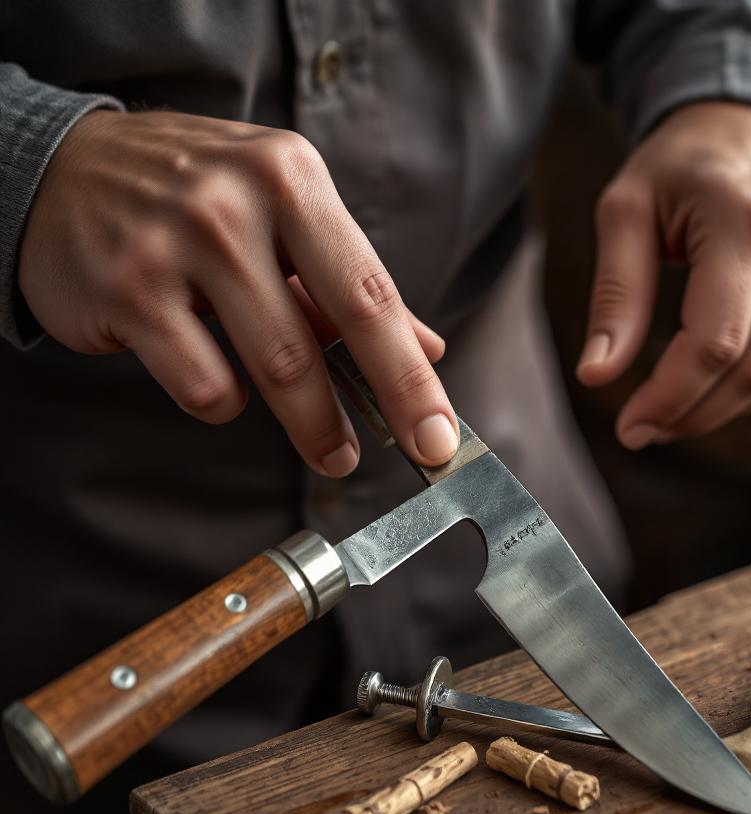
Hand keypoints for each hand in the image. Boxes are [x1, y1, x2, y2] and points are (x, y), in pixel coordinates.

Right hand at [18, 110, 458, 474]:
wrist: (63, 169)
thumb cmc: (198, 199)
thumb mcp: (285, 214)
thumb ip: (351, 284)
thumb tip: (429, 350)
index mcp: (292, 178)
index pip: (370, 293)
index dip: (411, 376)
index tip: (439, 434)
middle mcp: (235, 203)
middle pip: (320, 340)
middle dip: (363, 416)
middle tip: (385, 459)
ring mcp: (175, 245)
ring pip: (267, 371)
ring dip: (308, 426)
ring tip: (326, 447)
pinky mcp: (127, 292)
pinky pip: (202, 385)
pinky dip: (222, 401)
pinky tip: (212, 375)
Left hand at [577, 102, 750, 447]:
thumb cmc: (681, 168)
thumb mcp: (626, 211)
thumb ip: (615, 295)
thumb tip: (596, 375)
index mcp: (747, 216)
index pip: (714, 342)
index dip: (670, 398)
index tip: (630, 427)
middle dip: (690, 414)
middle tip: (644, 426)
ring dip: (725, 411)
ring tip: (676, 410)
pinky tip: (719, 387)